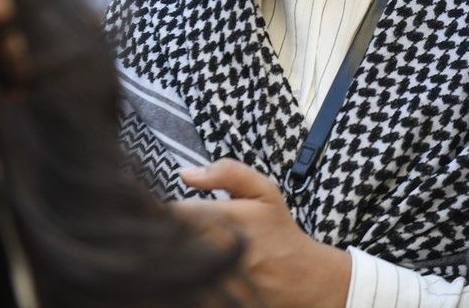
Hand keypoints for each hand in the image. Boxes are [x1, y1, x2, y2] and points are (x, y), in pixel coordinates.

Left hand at [178, 159, 349, 307]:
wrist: (301, 278)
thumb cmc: (278, 233)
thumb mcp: (263, 191)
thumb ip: (227, 173)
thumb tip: (185, 174)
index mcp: (222, 220)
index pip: (171, 213)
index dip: (168, 212)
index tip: (177, 214)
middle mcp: (214, 252)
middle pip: (167, 240)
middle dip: (171, 234)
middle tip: (189, 233)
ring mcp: (212, 279)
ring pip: (172, 264)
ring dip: (177, 256)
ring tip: (195, 251)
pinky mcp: (210, 300)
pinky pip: (183, 286)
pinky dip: (185, 277)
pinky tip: (199, 270)